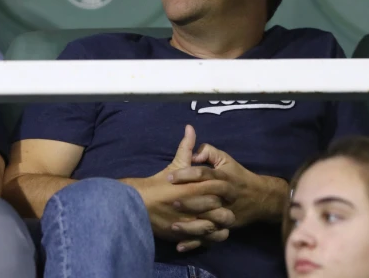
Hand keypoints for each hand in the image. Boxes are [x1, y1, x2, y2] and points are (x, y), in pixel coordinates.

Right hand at [129, 125, 235, 245]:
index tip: (227, 187)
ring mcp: (188, 224)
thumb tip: (190, 127)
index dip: (224, 189)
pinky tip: (215, 232)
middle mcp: (192, 207)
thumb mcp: (175, 164)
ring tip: (224, 220)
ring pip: (214, 227)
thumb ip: (186, 147)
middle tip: (229, 204)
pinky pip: (204, 240)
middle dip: (225, 208)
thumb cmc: (159, 182)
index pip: (216, 189)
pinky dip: (212, 237)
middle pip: (219, 210)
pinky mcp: (183, 236)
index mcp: (192, 188)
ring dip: (221, 224)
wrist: (139, 204)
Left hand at [169, 140, 271, 250]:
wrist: (259, 198)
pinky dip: (195, 243)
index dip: (185, 174)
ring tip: (172, 225)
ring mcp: (226, 215)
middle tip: (170, 201)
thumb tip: (194, 154)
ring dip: (191, 225)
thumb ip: (208, 152)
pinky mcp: (224, 228)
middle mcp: (225, 196)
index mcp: (223, 178)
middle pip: (205, 198)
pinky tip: (179, 245)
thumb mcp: (225, 159)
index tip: (169, 177)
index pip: (203, 174)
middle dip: (187, 200)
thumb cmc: (237, 175)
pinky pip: (209, 238)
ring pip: (208, 221)